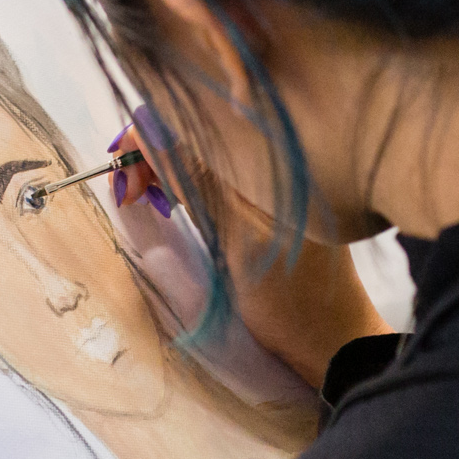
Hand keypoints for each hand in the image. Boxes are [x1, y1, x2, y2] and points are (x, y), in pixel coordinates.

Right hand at [116, 109, 387, 391]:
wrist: (334, 341)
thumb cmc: (292, 301)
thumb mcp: (237, 239)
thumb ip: (196, 181)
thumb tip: (149, 126)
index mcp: (279, 156)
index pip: (199, 118)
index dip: (150, 137)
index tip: (125, 179)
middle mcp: (279, 156)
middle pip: (197, 130)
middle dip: (152, 152)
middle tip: (127, 194)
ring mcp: (275, 176)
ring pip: (202, 152)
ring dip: (164, 168)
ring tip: (140, 198)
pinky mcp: (270, 197)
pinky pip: (217, 172)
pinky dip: (187, 181)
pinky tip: (169, 200)